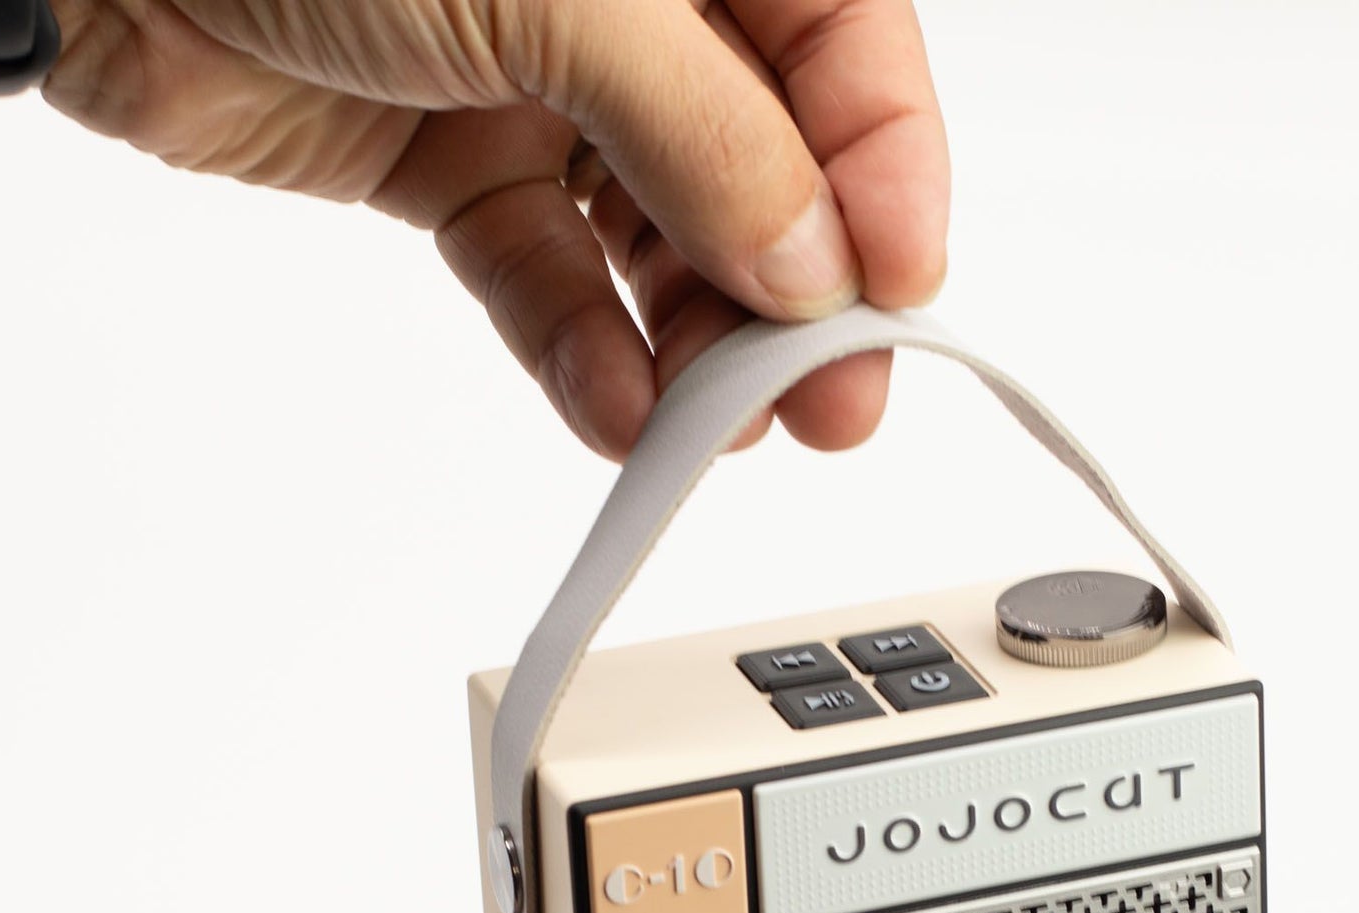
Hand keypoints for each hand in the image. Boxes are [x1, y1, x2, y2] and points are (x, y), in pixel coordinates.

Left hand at [44, 0, 948, 456]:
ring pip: (661, 238)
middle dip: (799, 292)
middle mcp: (629, 4)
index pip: (843, 46)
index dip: (889, 170)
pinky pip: (547, 277)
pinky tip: (611, 405)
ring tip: (707, 425)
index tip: (900, 291)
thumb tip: (810, 258)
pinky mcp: (457, 167)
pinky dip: (580, 348)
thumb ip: (700, 132)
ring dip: (692, 342)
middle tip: (827, 403)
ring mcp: (542, 85)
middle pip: (768, 161)